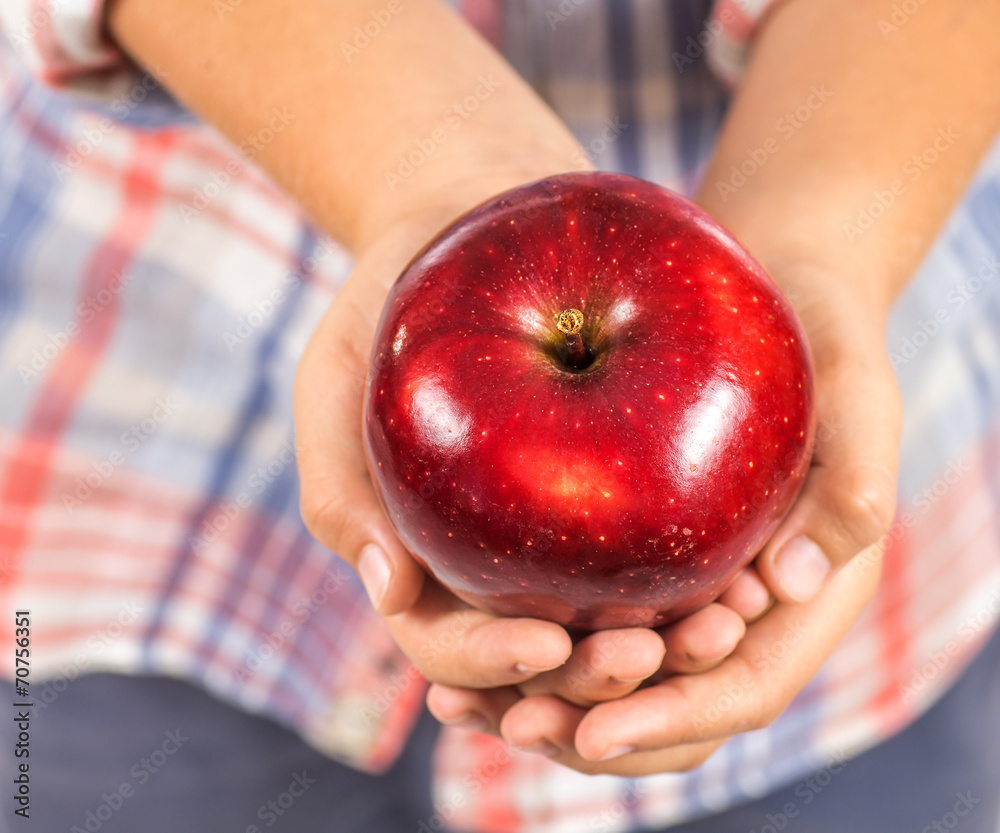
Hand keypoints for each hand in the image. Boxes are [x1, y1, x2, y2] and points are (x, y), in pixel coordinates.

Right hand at [293, 175, 778, 698]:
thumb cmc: (387, 292)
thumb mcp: (335, 370)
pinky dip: (702, 576)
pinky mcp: (622, 487)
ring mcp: (559, 528)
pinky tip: (750, 575)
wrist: (468, 208)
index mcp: (419, 554)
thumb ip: (337, 482)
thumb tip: (390, 592)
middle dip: (594, 677)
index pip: (445, 646)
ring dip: (667, 648)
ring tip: (722, 629)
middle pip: (543, 658)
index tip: (547, 645)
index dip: (490, 664)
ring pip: (614, 621)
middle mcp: (494, 558)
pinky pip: (665, 548)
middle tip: (649, 654)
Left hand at [427, 261, 900, 773]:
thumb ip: (850, 482)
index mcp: (807, 592)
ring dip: (548, 696)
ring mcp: (688, 577)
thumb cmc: (827, 335)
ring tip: (463, 701)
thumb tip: (793, 585)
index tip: (592, 735)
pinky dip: (531, 636)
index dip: (670, 718)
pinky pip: (585, 610)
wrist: (782, 293)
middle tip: (510, 724)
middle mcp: (744, 602)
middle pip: (670, 703)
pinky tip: (462, 635)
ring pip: (618, 671)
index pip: (743, 689)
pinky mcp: (639, 544)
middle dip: (592, 725)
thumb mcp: (856, 393)